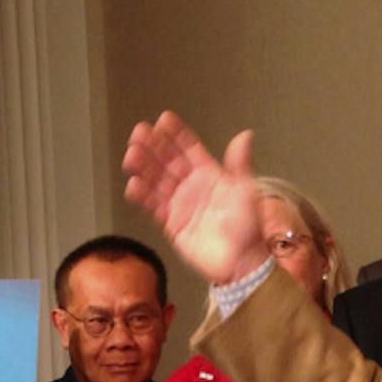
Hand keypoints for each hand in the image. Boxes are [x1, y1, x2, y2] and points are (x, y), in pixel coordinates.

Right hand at [121, 111, 267, 283]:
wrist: (241, 262)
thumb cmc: (249, 227)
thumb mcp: (246, 190)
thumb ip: (239, 163)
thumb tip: (245, 135)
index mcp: (210, 175)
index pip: (189, 149)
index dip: (176, 135)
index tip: (164, 119)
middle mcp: (192, 186)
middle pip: (168, 161)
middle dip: (153, 146)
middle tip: (139, 132)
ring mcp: (180, 204)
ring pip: (156, 180)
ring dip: (143, 166)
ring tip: (132, 154)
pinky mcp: (171, 223)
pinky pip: (153, 206)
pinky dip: (143, 195)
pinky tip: (133, 183)